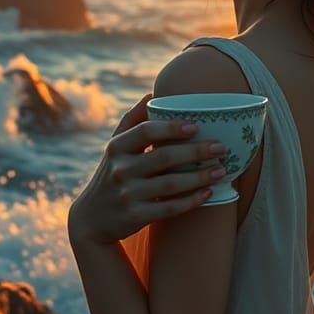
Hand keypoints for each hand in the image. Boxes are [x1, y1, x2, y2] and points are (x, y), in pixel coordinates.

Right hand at [67, 92, 225, 244]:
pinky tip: (209, 193)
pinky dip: (191, 201)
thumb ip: (132, 120)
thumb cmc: (112, 173)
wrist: (92, 220)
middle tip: (220, 147)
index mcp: (116, 147)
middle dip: (195, 151)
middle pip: (163, 157)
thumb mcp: (115, 146)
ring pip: (170, 184)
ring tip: (221, 170)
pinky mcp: (136, 216)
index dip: (171, 128)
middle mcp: (120, 170)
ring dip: (199, 177)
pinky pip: (169, 208)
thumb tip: (152, 93)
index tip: (196, 126)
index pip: (145, 131)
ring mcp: (128, 194)